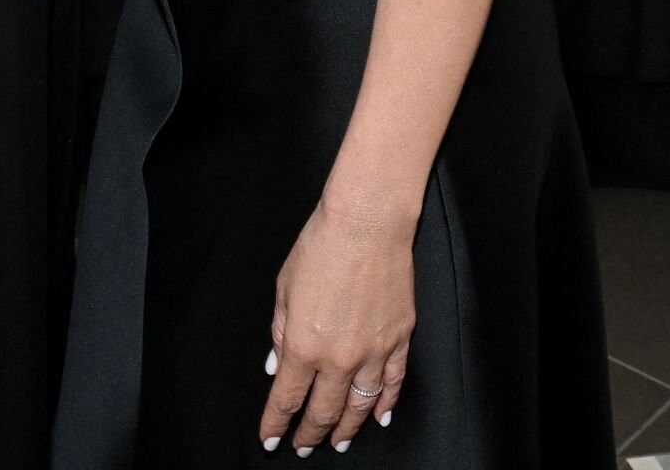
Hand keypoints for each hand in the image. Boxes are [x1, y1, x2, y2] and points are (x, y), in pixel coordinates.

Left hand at [260, 200, 413, 453]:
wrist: (366, 223)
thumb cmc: (321, 246)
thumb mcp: (284, 287)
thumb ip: (281, 332)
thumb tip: (277, 364)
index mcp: (305, 346)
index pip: (287, 398)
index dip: (276, 423)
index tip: (269, 438)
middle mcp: (339, 358)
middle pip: (324, 411)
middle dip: (311, 434)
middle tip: (303, 447)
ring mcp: (373, 353)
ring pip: (360, 406)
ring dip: (347, 429)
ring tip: (338, 442)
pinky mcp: (399, 341)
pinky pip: (392, 384)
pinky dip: (386, 405)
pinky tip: (380, 417)